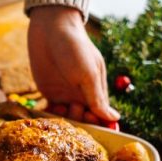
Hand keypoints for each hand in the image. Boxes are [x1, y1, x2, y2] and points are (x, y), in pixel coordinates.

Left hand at [28, 5, 119, 122]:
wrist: (51, 29)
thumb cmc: (75, 47)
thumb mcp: (89, 73)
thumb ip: (98, 98)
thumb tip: (114, 118)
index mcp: (96, 90)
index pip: (101, 115)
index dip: (98, 125)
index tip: (93, 132)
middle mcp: (82, 95)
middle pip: (83, 120)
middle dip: (79, 125)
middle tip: (73, 124)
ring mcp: (65, 95)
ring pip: (67, 118)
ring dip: (64, 124)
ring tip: (59, 123)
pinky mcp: (48, 93)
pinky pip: (51, 111)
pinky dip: (50, 118)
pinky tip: (47, 123)